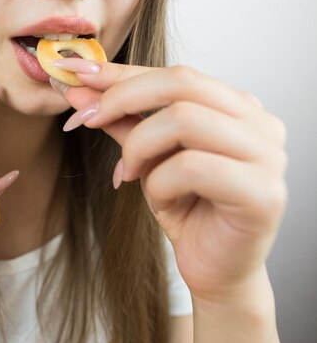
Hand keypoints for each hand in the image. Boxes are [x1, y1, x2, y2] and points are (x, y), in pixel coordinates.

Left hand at [49, 59, 287, 301]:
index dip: (121, 73)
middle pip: (182, 82)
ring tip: (130, 173)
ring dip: (139, 147)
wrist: (216, 269)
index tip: (76, 73)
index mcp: (236, 107)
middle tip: (88, 119)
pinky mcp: (262, 193)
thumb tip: (82, 89)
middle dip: (122, 97)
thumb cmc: (187, 209)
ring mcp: (267, 156)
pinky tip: (161, 199)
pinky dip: (159, 182)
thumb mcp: (147, 158)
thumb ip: (124, 122)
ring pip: (183, 120)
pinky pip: (191, 167)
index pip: (175, 74)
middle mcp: (259, 122)